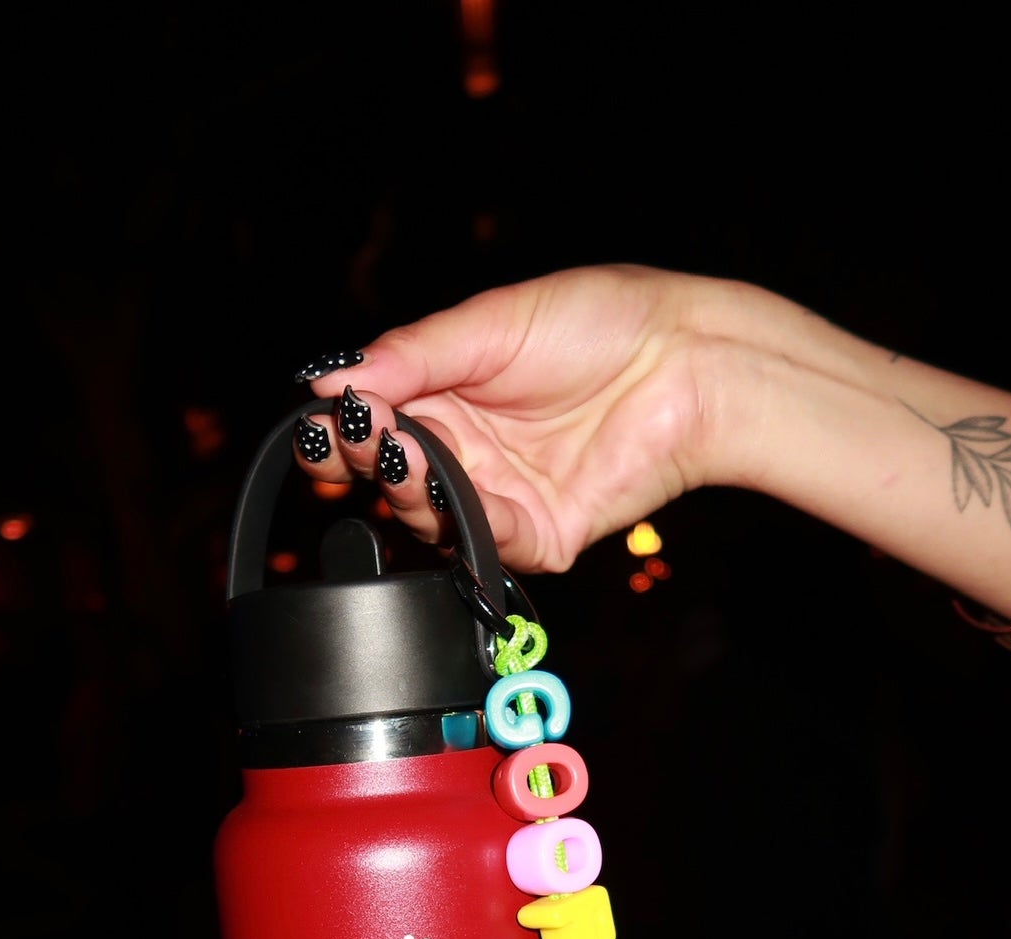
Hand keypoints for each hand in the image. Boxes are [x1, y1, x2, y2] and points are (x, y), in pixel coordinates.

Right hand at [293, 265, 724, 575]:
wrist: (687, 361)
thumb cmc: (601, 324)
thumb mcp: (489, 325)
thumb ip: (410, 357)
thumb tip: (328, 380)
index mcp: (447, 396)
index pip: (373, 426)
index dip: (342, 431)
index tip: (322, 423)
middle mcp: (468, 453)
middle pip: (389, 477)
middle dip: (363, 459)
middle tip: (357, 435)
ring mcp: (501, 497)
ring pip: (426, 518)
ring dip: (405, 488)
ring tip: (401, 450)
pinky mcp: (538, 535)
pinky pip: (485, 542)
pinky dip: (461, 518)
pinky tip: (443, 481)